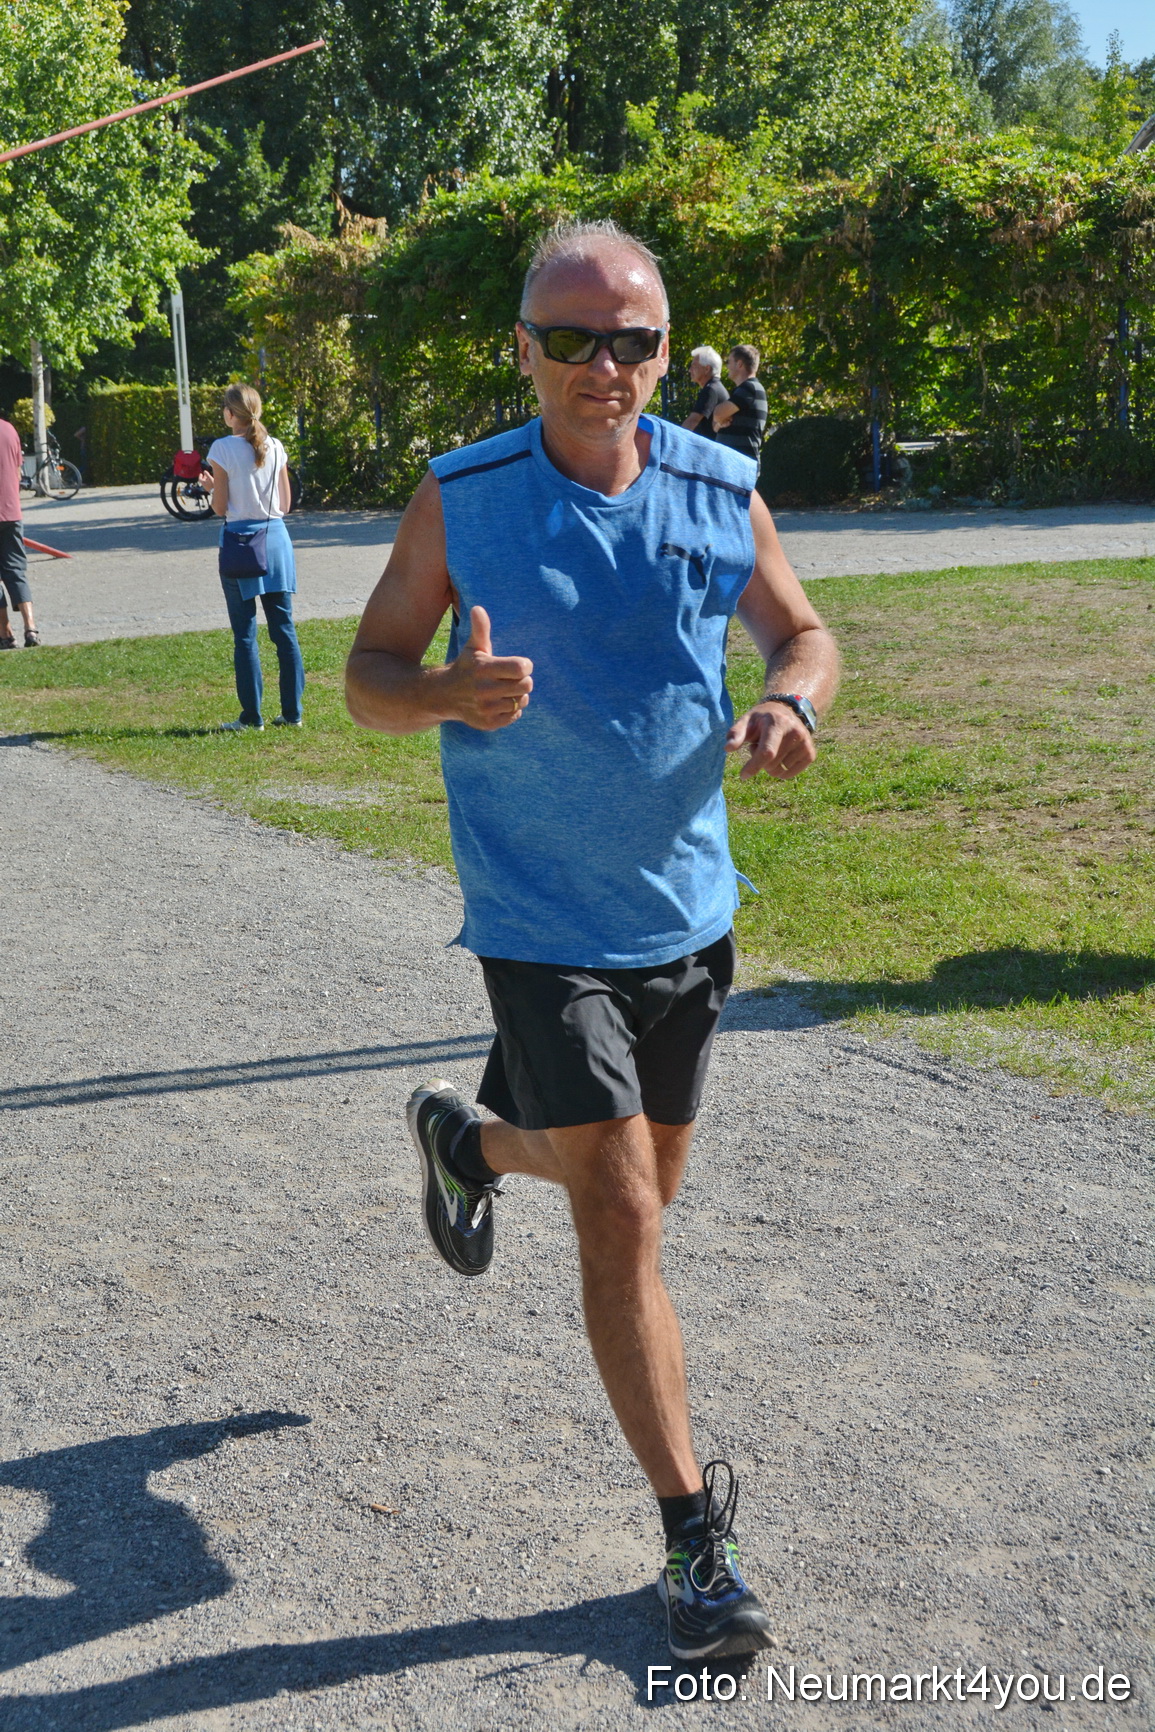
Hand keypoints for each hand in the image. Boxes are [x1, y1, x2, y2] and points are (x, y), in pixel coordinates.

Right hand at [443, 606, 533, 730]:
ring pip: (521, 701)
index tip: (518, 665)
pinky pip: (515, 716)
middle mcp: (484, 690)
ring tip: (506, 691)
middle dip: (523, 680)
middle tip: (512, 678)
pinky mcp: (488, 723)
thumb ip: (480, 628)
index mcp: (484, 669)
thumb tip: (478, 608)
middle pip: (526, 685)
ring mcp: (486, 708)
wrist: (445, 695)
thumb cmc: (466, 667)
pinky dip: (513, 710)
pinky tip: (501, 702)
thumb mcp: (473, 647)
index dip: (525, 665)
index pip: (521, 668)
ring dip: (518, 696)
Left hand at [726, 701, 815, 780]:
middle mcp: (795, 733)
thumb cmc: (762, 719)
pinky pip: (789, 774)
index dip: (754, 766)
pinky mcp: (810, 754)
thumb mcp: (746, 720)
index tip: (743, 776)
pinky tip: (781, 754)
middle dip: (760, 761)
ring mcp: (805, 743)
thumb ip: (736, 733)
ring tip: (771, 747)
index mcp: (778, 723)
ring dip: (770, 765)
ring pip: (780, 771)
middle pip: (771, 764)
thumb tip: (727, 748)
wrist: (788, 711)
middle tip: (759, 745)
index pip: (767, 752)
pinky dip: (781, 770)